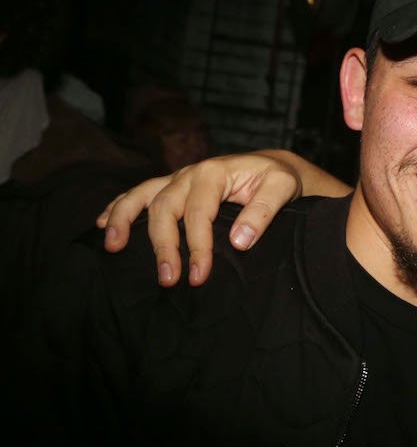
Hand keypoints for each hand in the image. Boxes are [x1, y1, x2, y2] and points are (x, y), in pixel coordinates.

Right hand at [96, 151, 307, 286]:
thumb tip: (239, 240)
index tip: (200, 275)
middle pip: (165, 209)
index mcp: (214, 173)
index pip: (199, 213)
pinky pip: (139, 193)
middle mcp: (190, 173)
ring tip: (113, 247)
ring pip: (142, 196)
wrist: (273, 167)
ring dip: (124, 220)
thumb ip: (264, 211)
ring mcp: (177, 179)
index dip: (198, 246)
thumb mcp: (282, 188)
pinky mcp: (172, 187)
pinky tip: (103, 225)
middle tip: (168, 279)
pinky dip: (118, 206)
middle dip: (164, 246)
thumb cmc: (277, 179)